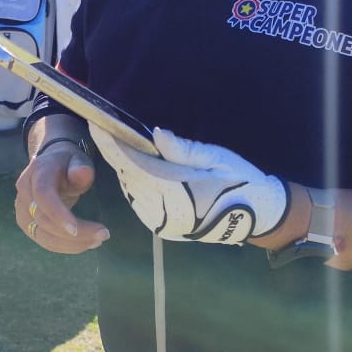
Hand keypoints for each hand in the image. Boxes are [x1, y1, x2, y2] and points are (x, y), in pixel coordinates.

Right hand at [15, 137, 107, 253]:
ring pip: (43, 236)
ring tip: (98, 241)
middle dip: (74, 233)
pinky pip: (45, 240)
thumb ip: (80, 167)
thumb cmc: (68, 163)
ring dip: (71, 244)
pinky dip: (65, 246)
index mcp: (37, 173)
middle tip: (104, 234)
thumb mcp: (77, 160)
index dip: (57, 214)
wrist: (52, 166)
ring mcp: (22, 210)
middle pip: (44, 220)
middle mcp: (24, 193)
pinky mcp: (27, 224)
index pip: (43, 196)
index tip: (76, 230)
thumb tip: (84, 172)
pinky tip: (86, 244)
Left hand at [92, 125, 288, 244]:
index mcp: (175, 191)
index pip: (132, 163)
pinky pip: (139, 201)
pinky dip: (136, 183)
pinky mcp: (162, 228)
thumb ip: (181, 149)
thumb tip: (155, 134)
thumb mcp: (215, 157)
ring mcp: (160, 222)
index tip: (95, 122)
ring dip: (126, 168)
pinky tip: (141, 170)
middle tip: (108, 127)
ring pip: (131, 189)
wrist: (256, 216)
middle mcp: (162, 210)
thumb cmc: (239, 181)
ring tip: (125, 146)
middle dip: (116, 152)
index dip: (111, 144)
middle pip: (127, 176)